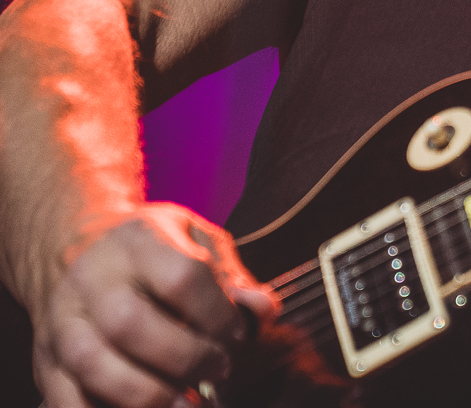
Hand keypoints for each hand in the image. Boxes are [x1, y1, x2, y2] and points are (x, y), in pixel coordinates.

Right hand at [33, 203, 277, 407]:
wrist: (80, 250)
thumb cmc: (152, 251)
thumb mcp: (197, 241)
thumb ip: (232, 276)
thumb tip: (262, 310)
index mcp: (139, 243)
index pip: (181, 277)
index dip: (216, 313)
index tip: (237, 334)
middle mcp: (94, 280)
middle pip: (130, 324)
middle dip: (184, 357)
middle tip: (217, 369)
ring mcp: (63, 320)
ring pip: (92, 364)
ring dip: (144, 394)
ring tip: (185, 404)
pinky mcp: (46, 358)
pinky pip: (63, 398)